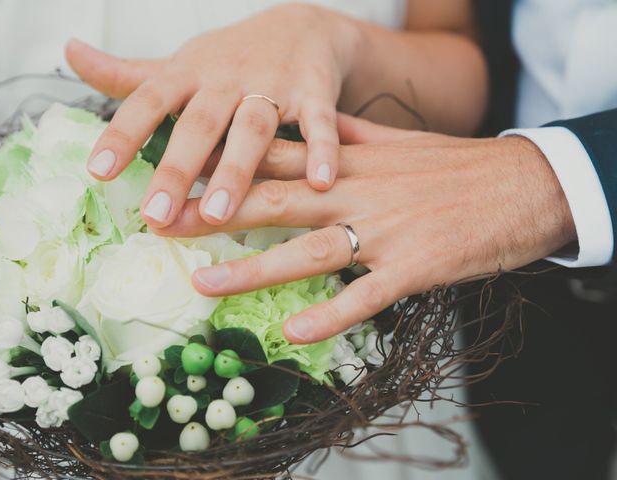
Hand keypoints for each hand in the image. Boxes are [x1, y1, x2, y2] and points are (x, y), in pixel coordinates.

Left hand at [66, 4, 360, 227]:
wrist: (300, 26)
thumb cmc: (231, 57)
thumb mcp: (179, 62)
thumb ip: (128, 73)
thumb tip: (71, 53)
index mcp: (189, 73)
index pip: (148, 100)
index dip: (122, 134)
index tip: (98, 173)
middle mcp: (227, 78)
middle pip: (200, 124)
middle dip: (177, 168)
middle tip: (157, 214)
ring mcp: (273, 85)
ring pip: (252, 129)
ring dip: (235, 169)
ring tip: (217, 214)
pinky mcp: (314, 93)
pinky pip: (319, 123)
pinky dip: (322, 149)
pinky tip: (320, 180)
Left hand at [154, 116, 575, 343]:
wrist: (523, 186)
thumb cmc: (457, 168)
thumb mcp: (399, 143)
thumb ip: (351, 138)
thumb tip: (318, 130)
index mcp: (351, 163)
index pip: (277, 159)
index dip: (225, 167)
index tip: (180, 176)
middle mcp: (358, 193)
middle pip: (275, 201)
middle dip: (216, 215)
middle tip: (166, 227)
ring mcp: (384, 232)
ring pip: (308, 251)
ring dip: (253, 270)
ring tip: (206, 284)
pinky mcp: (414, 267)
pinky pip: (364, 296)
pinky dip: (330, 315)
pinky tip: (294, 332)